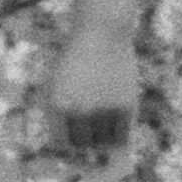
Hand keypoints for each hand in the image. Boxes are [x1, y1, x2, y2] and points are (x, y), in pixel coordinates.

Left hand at [46, 24, 139, 157]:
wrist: (101, 34)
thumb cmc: (74, 58)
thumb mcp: (56, 84)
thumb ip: (59, 112)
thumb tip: (68, 146)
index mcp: (57, 106)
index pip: (60, 143)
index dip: (66, 147)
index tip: (72, 148)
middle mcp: (79, 112)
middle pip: (82, 144)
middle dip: (85, 143)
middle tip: (90, 136)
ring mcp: (104, 110)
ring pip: (103, 142)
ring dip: (102, 138)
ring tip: (103, 123)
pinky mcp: (125, 106)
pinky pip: (121, 136)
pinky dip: (118, 136)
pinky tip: (116, 124)